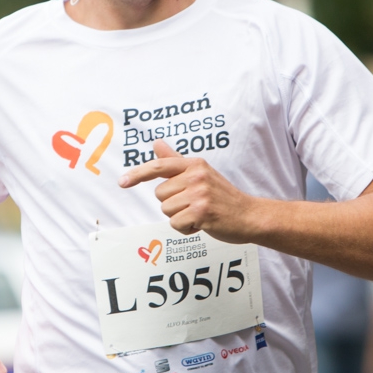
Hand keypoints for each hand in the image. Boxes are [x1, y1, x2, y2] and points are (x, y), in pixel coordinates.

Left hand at [119, 140, 259, 240]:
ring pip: (167, 210)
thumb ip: (176, 160)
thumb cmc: (223, 196)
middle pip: (160, 195)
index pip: (159, 166)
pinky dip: (186, 228)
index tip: (122, 182)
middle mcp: (196, 176)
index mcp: (194, 164)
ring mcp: (200, 194)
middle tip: (194, 205)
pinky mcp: (202, 212)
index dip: (137, 174)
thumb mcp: (201, 173)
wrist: (250, 215)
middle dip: (173, 204)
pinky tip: (203, 224)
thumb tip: (156, 143)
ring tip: (200, 214)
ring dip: (180, 217)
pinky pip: (176, 224)